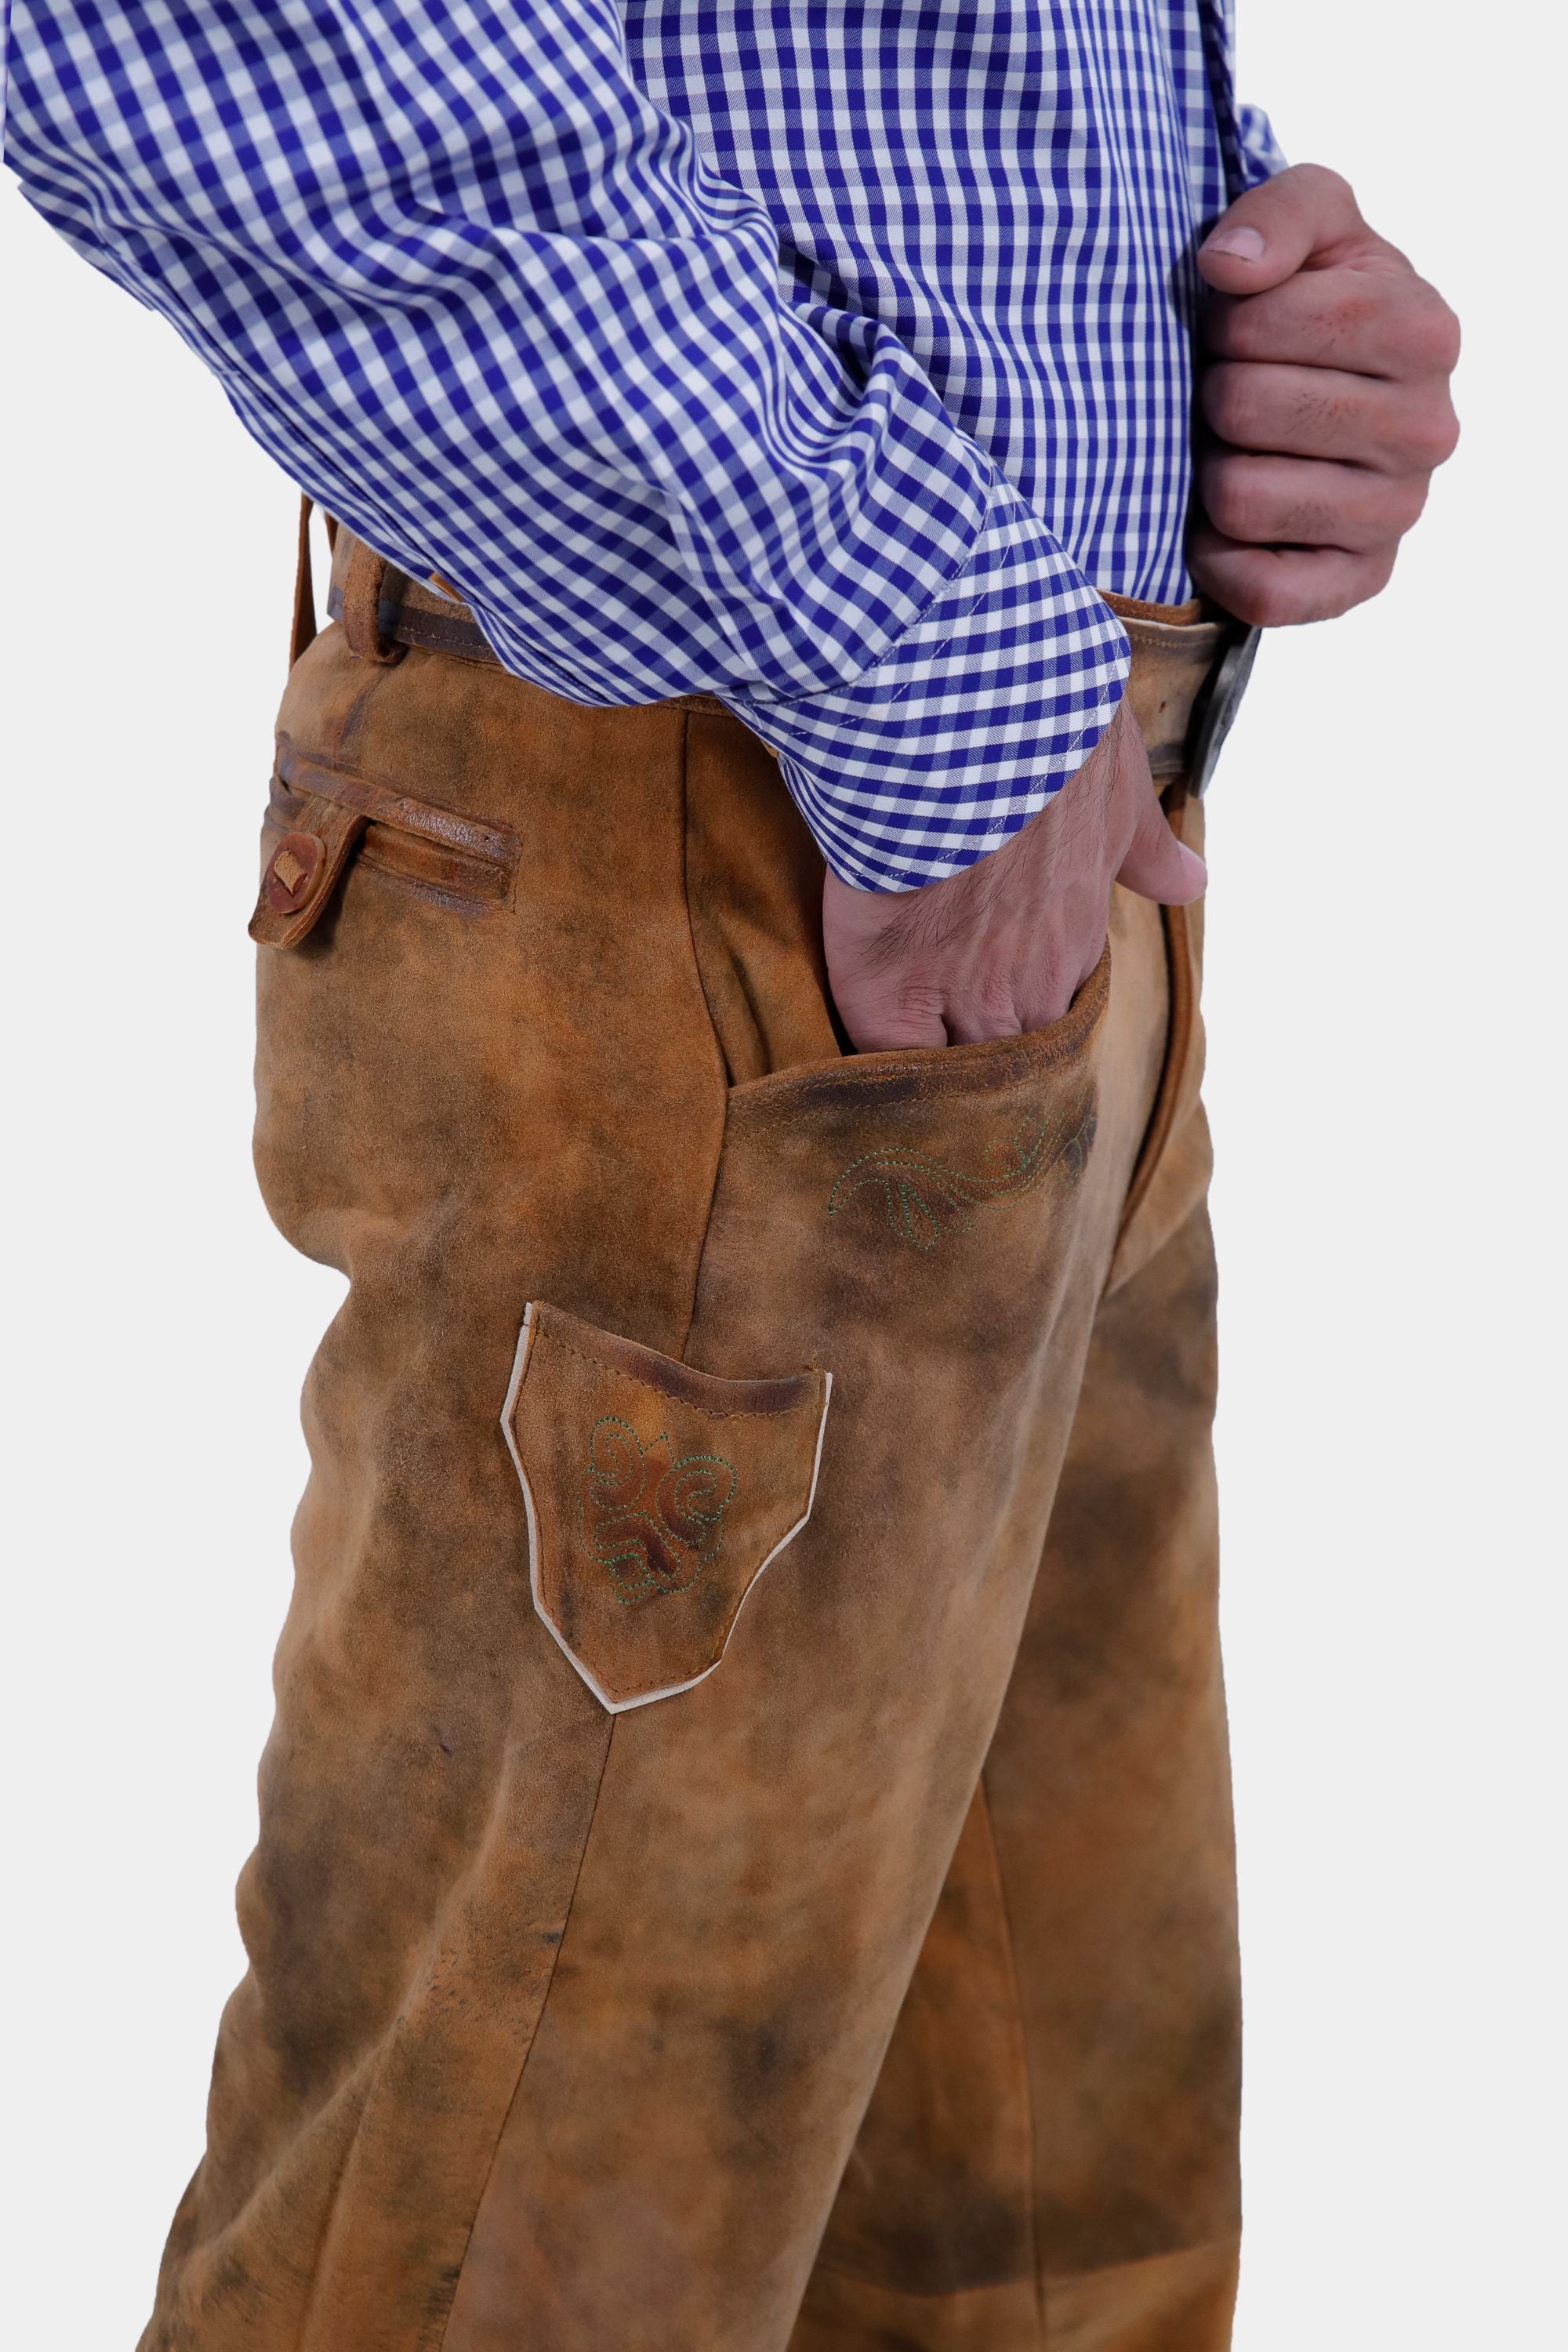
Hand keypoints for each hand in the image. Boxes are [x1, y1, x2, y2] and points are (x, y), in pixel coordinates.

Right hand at [822, 699, 1205, 1050]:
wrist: (963, 713)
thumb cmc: (1043, 731)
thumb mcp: (1116, 783)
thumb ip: (1142, 845)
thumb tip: (1191, 881)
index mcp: (1078, 936)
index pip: (1060, 1014)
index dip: (1031, 1021)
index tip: (1008, 1014)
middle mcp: (1031, 983)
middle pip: (1012, 1063)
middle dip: (989, 1070)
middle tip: (958, 1079)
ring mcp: (961, 993)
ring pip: (953, 1074)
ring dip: (933, 1080)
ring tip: (903, 1089)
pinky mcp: (886, 992)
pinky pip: (878, 1057)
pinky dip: (869, 1067)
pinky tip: (854, 1069)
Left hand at [1191, 163, 1459, 623]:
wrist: (1316, 395)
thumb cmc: (1307, 305)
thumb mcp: (1310, 225)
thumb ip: (1279, 213)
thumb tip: (1231, 267)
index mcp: (1424, 331)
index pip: (1267, 321)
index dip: (1226, 320)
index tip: (1238, 326)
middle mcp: (1429, 428)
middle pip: (1245, 408)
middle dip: (1214, 394)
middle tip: (1231, 392)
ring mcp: (1398, 513)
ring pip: (1241, 498)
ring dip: (1209, 471)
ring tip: (1234, 450)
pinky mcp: (1359, 583)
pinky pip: (1263, 591)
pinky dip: (1219, 559)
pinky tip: (1228, 524)